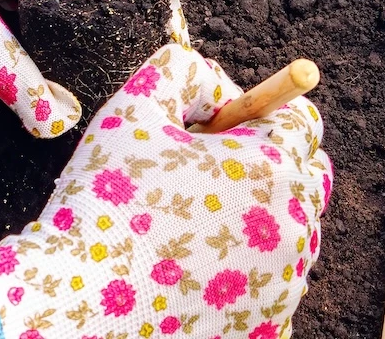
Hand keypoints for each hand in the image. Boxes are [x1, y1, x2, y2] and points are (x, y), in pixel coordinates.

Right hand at [0, 45, 329, 338]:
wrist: (75, 303)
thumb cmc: (102, 200)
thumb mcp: (134, 108)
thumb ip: (183, 71)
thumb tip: (215, 81)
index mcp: (273, 167)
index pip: (302, 121)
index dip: (258, 114)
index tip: (217, 129)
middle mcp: (296, 226)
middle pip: (309, 177)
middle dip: (271, 165)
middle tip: (211, 175)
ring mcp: (287, 284)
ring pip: (295, 234)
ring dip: (261, 220)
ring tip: (197, 227)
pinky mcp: (269, 327)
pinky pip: (276, 287)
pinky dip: (249, 275)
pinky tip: (199, 272)